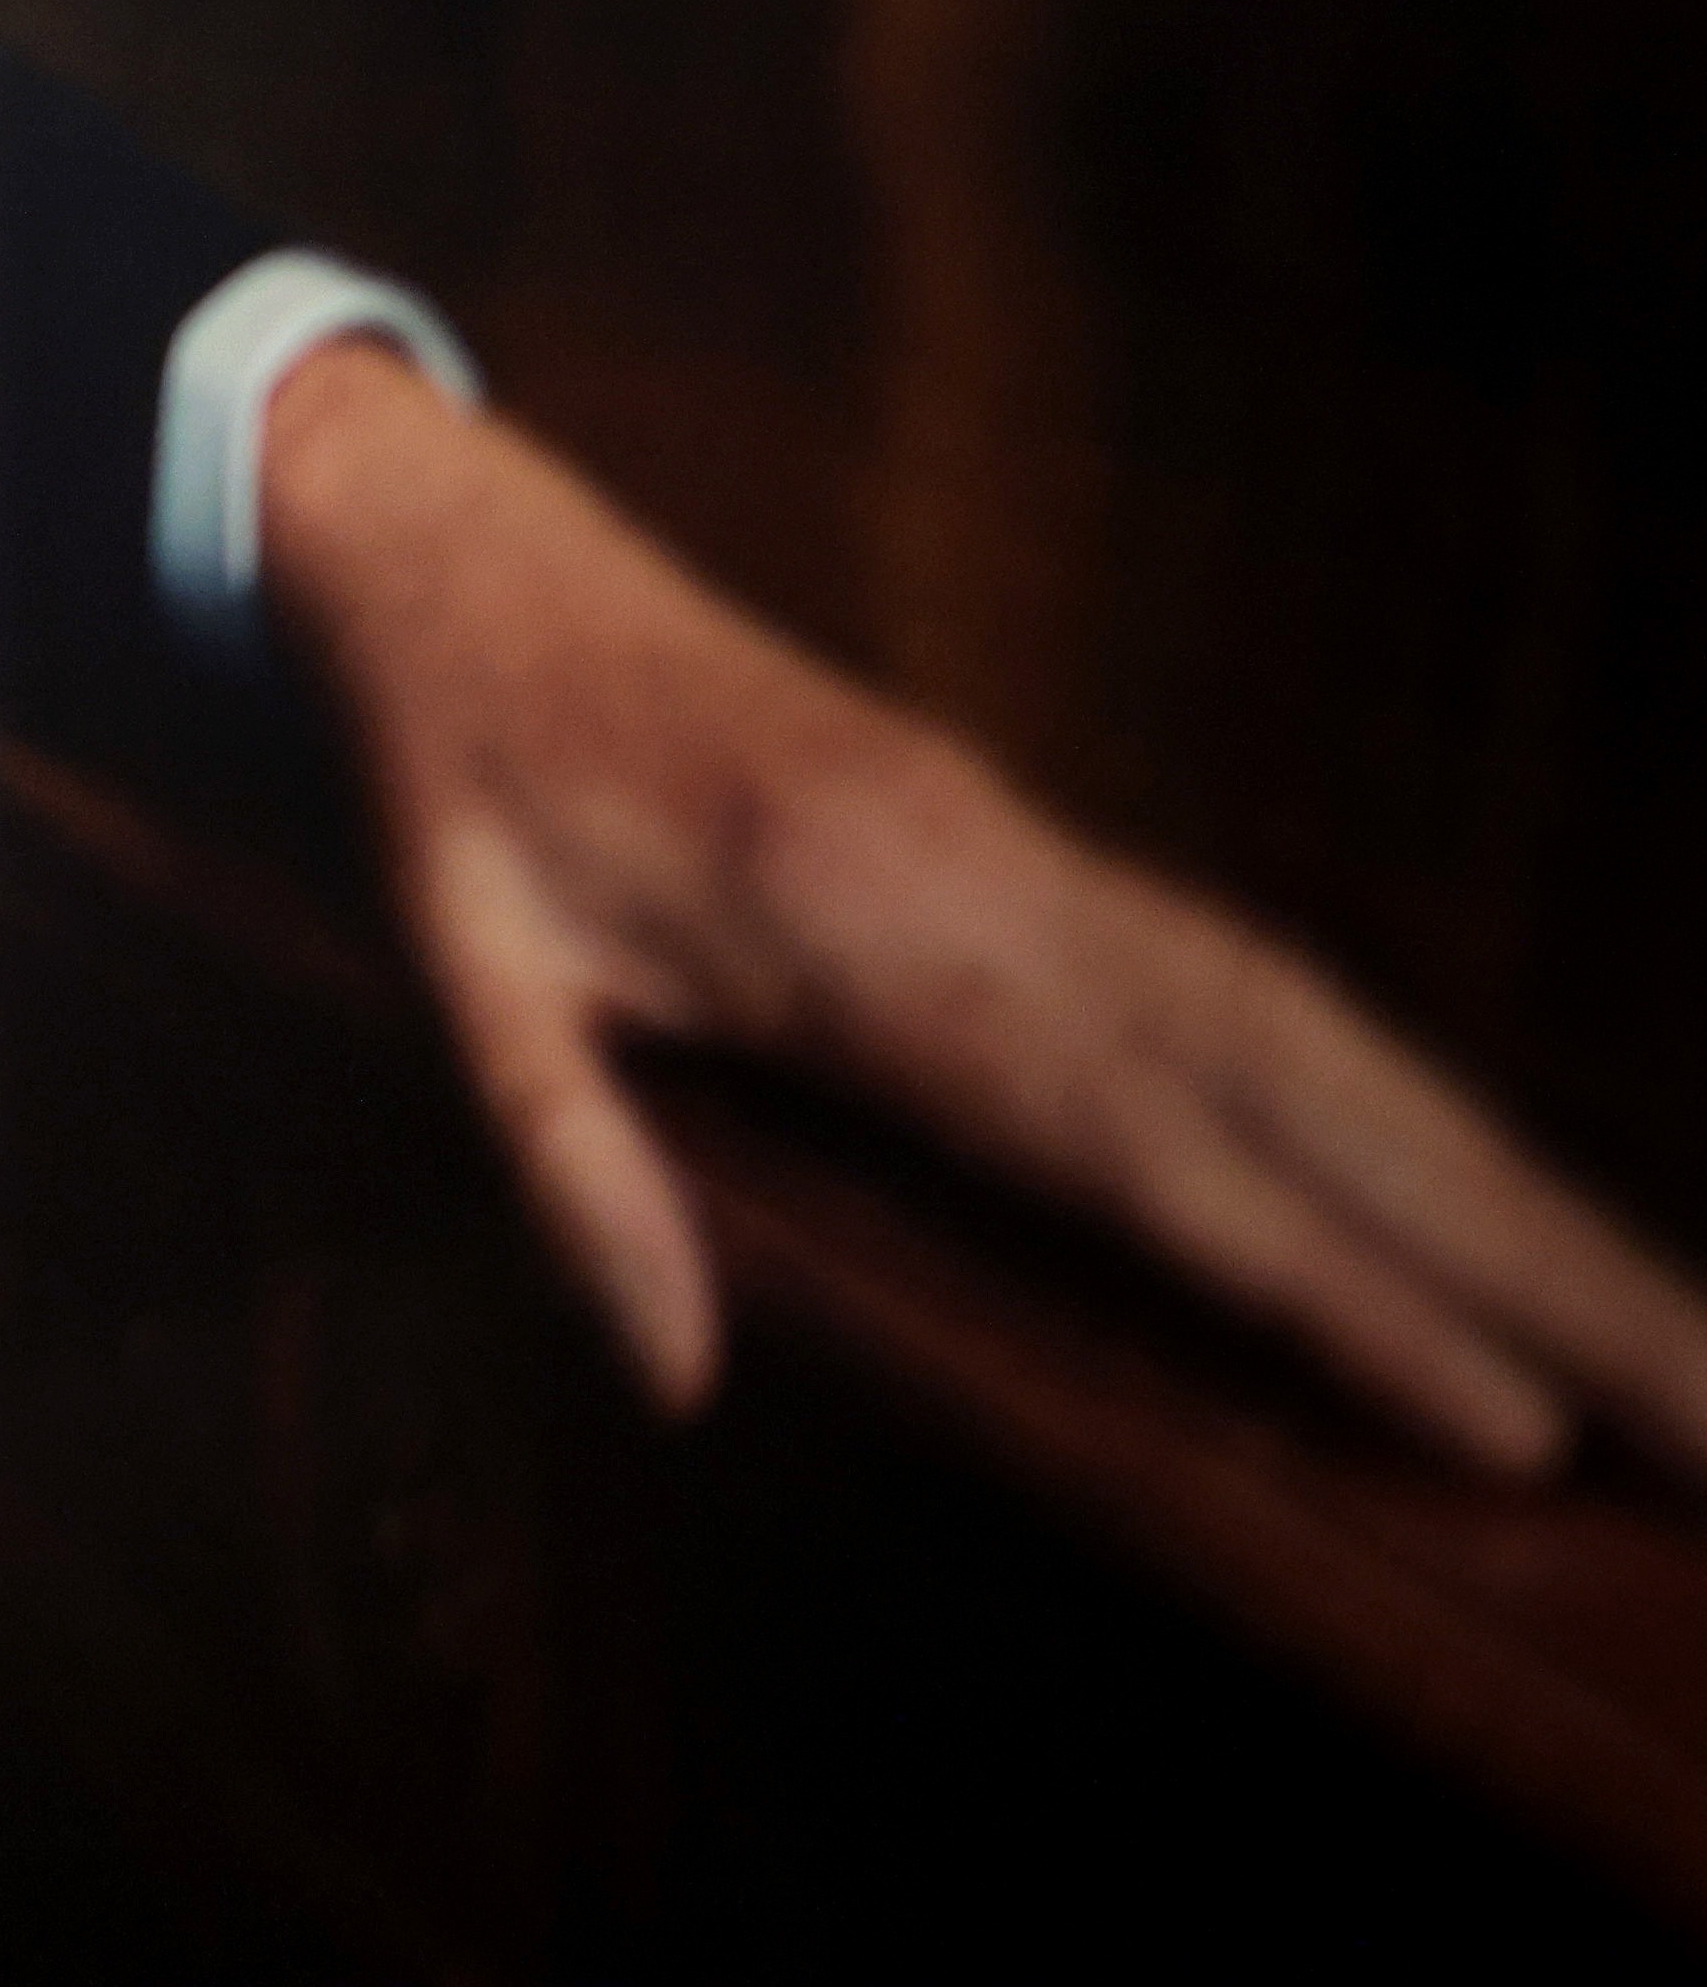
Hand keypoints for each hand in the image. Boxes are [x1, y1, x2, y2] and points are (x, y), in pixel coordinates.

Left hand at [263, 341, 1706, 1482]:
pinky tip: (1545, 1219)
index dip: (1324, 1289)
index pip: (1139, 1150)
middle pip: (1315, 1106)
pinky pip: (1285, 998)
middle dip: (1539, 1276)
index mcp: (859, 934)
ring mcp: (1054, 867)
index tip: (1504, 1429)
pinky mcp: (1068, 862)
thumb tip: (672, 1387)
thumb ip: (562, 1163)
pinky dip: (1433, 1113)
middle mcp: (1004, 892)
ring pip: (1341, 1047)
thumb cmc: (460, 785)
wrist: (472, 566)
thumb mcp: (451, 962)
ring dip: (1533, 1202)